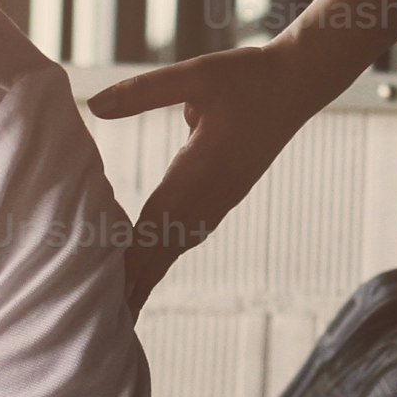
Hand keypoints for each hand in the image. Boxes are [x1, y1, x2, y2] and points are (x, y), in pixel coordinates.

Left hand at [85, 33, 349, 306]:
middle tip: (106, 321)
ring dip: (152, 269)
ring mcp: (223, 195)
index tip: (105, 294)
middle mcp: (212, 193)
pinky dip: (170, 248)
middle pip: (165, 247)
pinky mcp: (229, 188)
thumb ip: (145, 92)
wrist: (300, 82)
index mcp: (201, 172)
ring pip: (181, 241)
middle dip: (137, 283)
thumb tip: (95, 105)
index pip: (155, 227)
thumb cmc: (250, 76)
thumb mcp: (195, 76)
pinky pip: (193, 228)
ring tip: (127, 300)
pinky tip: (158, 254)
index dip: (129, 261)